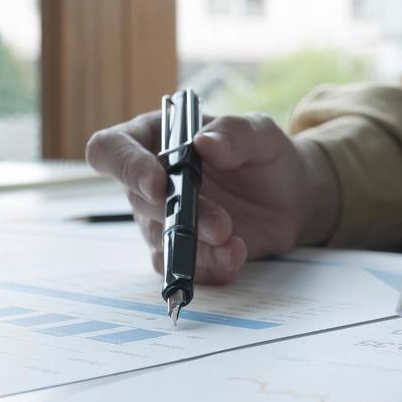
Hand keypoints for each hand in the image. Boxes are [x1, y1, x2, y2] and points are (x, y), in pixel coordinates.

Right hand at [85, 112, 341, 283]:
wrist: (290, 198)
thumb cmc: (264, 155)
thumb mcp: (260, 132)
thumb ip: (236, 133)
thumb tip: (205, 142)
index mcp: (154, 138)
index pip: (111, 149)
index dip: (125, 166)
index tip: (157, 184)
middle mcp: (148, 181)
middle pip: (138, 203)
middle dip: (179, 216)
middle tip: (222, 224)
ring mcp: (162, 220)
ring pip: (160, 241)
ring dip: (195, 248)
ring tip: (233, 245)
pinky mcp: (182, 252)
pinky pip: (181, 268)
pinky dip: (208, 268)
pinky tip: (235, 256)